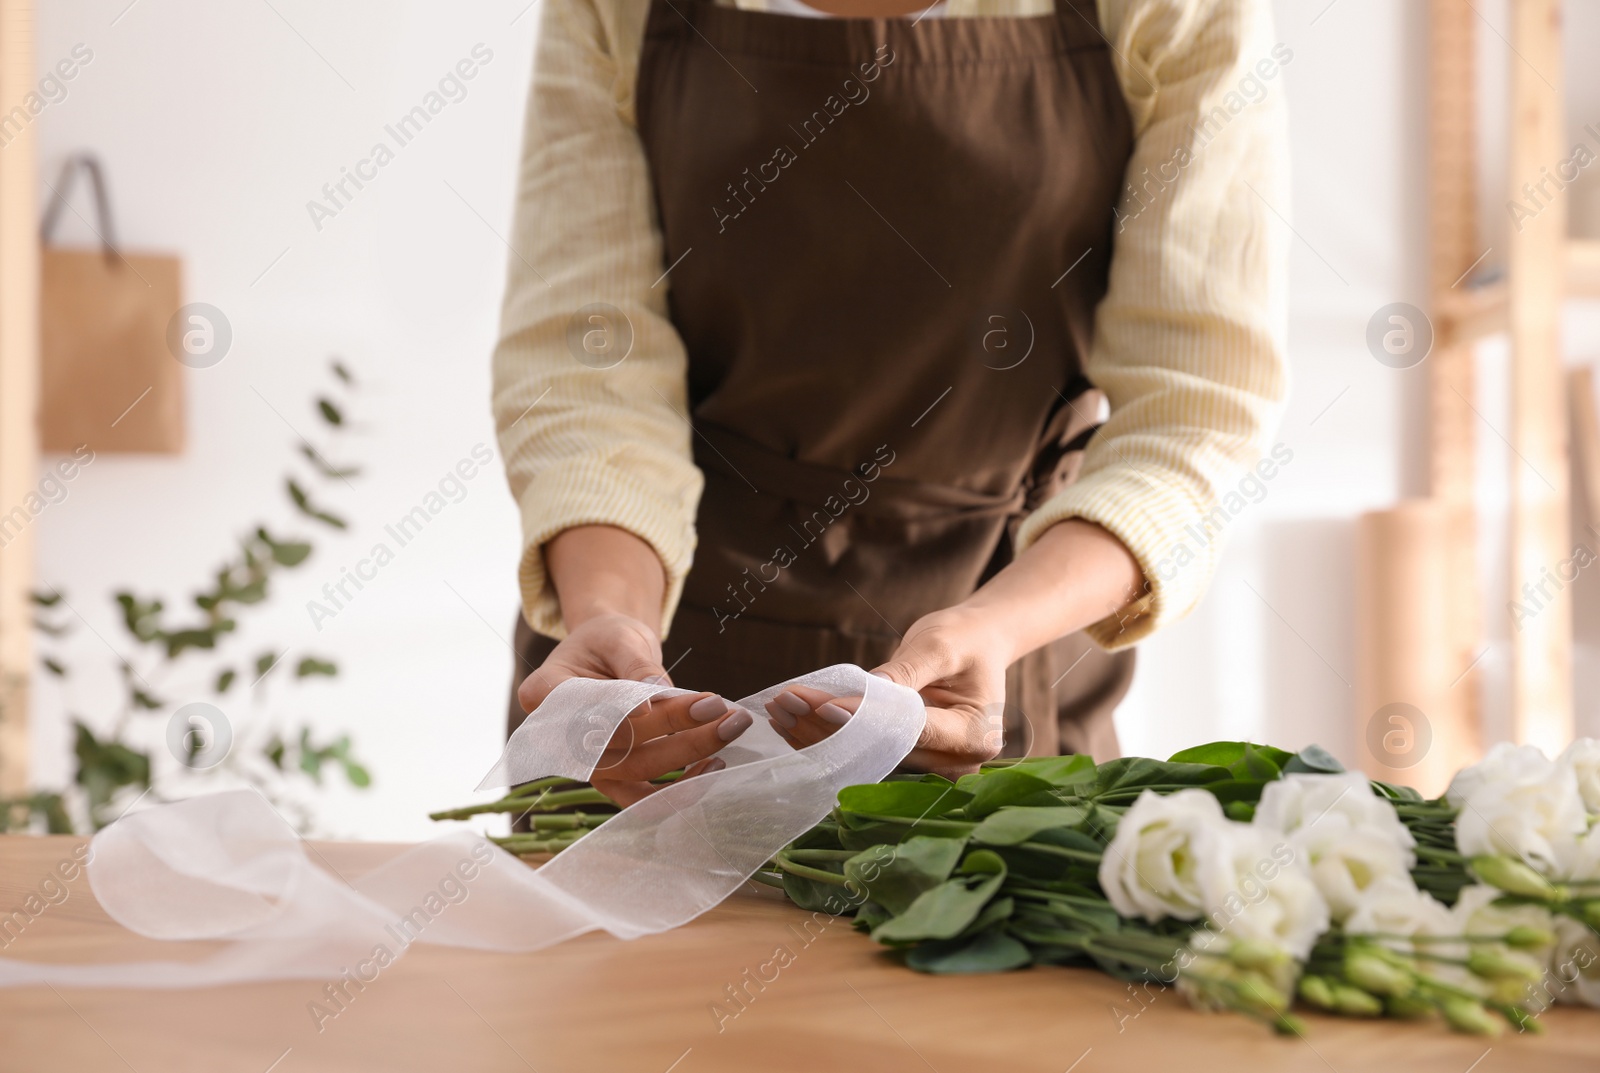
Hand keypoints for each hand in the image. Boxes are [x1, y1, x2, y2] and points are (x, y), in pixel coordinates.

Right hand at [517, 613, 751, 805]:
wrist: (606, 656)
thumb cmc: (608, 641)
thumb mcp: (619, 637)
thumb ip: (636, 665)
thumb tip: (657, 694)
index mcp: (544, 692)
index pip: (590, 707)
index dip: (628, 710)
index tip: (671, 702)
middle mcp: (557, 739)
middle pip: (621, 742)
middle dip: (678, 727)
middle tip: (723, 707)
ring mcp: (585, 765)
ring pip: (638, 772)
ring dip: (689, 756)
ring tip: (730, 728)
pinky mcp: (612, 781)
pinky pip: (643, 798)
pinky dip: (680, 788)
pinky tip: (714, 762)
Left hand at [761, 608, 1006, 778]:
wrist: (979, 646)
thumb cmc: (965, 639)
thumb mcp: (939, 645)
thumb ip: (906, 672)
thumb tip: (867, 692)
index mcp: (976, 735)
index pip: (911, 729)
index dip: (865, 720)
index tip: (823, 706)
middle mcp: (957, 764)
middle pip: (884, 750)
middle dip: (831, 727)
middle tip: (786, 704)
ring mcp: (933, 769)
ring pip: (868, 758)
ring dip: (820, 736)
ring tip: (779, 711)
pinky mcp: (909, 763)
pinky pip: (865, 754)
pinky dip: (829, 738)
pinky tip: (791, 724)